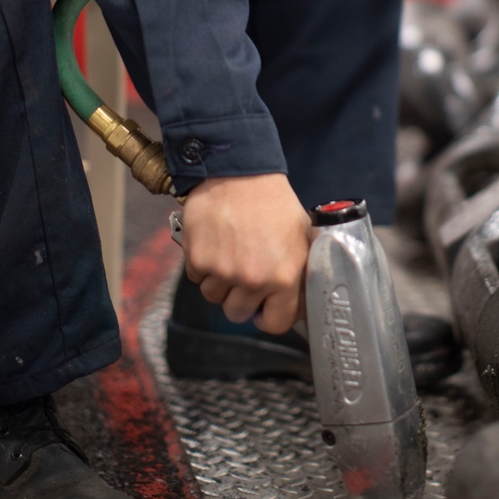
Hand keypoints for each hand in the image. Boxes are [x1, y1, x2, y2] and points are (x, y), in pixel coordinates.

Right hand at [181, 172, 311, 332]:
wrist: (239, 174)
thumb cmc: (273, 203)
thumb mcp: (301, 238)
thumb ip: (299, 274)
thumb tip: (300, 305)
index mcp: (284, 277)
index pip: (274, 324)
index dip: (268, 315)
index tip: (264, 306)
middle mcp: (253, 280)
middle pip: (237, 314)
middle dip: (240, 298)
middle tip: (243, 276)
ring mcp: (223, 271)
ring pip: (214, 297)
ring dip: (219, 282)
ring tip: (228, 254)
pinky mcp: (198, 259)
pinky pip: (197, 278)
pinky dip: (202, 265)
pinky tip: (214, 243)